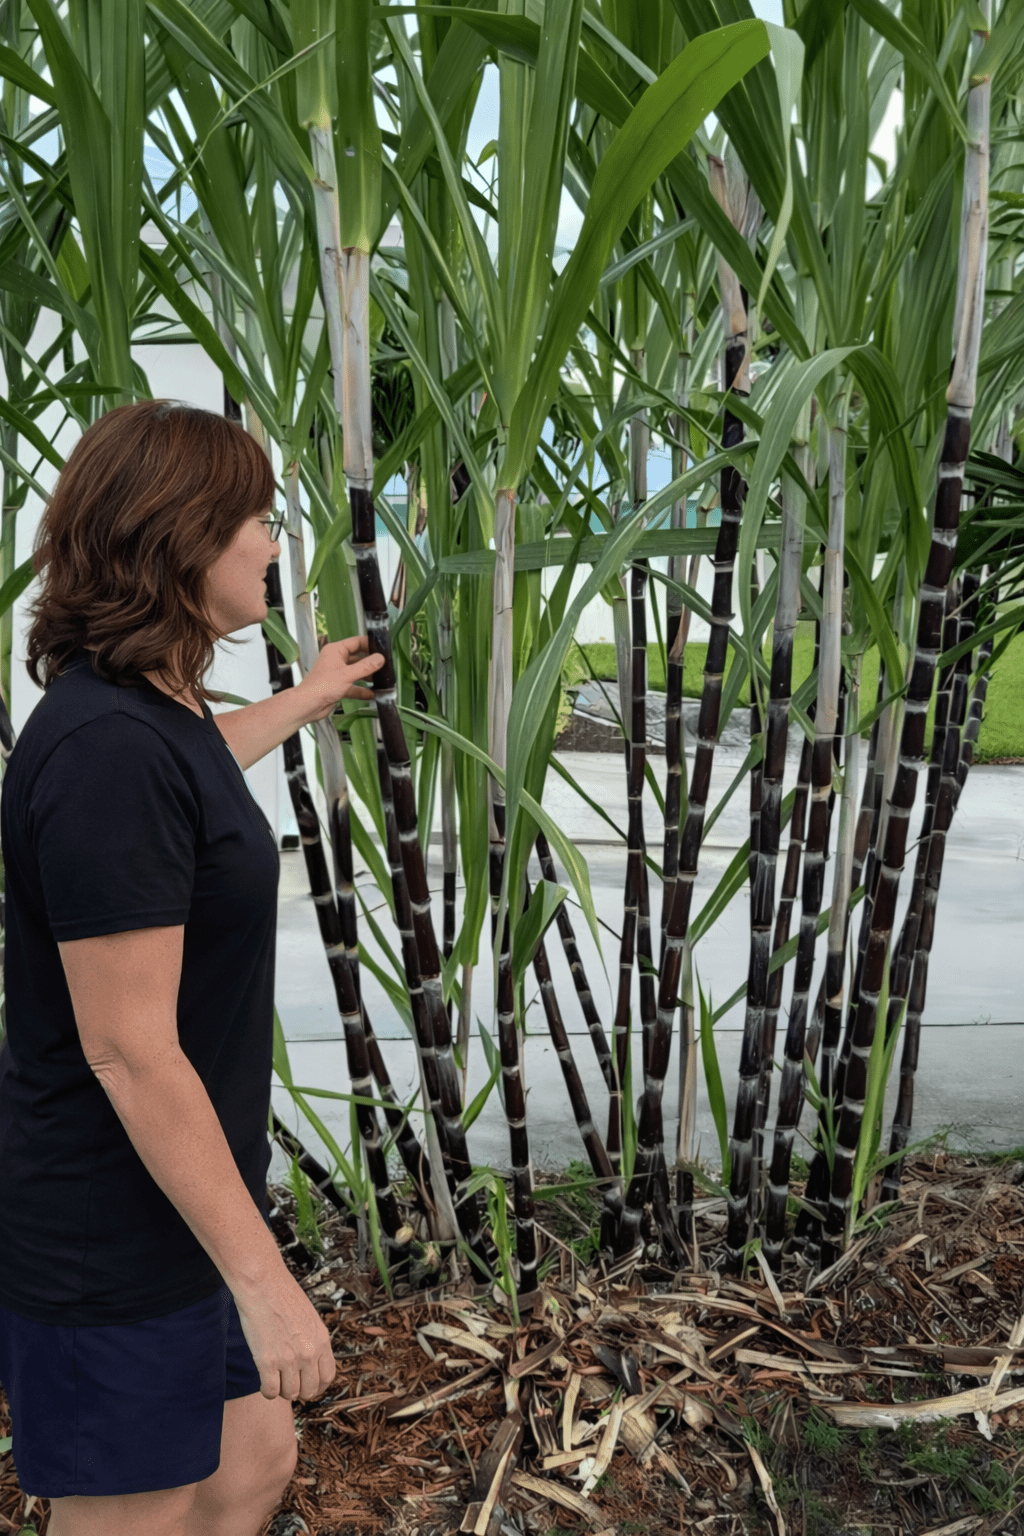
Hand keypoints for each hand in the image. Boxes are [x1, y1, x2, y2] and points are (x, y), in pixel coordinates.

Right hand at [232, 1267, 337, 1401]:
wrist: (263, 1285)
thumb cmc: (283, 1295)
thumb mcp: (309, 1317)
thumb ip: (312, 1339)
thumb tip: (311, 1360)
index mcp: (322, 1339)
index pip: (328, 1376)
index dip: (318, 1386)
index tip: (309, 1385)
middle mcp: (309, 1352)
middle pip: (310, 1390)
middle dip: (299, 1391)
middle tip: (289, 1384)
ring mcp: (289, 1359)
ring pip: (290, 1394)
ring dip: (282, 1390)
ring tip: (275, 1379)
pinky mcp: (267, 1362)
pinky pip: (271, 1391)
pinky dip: (267, 1391)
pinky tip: (264, 1381)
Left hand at [300, 635, 384, 721]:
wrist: (308, 705)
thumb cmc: (322, 686)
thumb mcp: (347, 674)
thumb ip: (366, 666)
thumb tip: (380, 658)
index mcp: (335, 651)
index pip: (356, 642)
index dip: (369, 644)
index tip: (382, 648)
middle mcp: (336, 660)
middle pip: (357, 658)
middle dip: (370, 663)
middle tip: (384, 665)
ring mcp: (337, 674)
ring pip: (356, 672)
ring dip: (367, 677)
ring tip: (381, 680)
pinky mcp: (338, 687)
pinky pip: (353, 686)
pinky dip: (361, 690)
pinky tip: (372, 694)